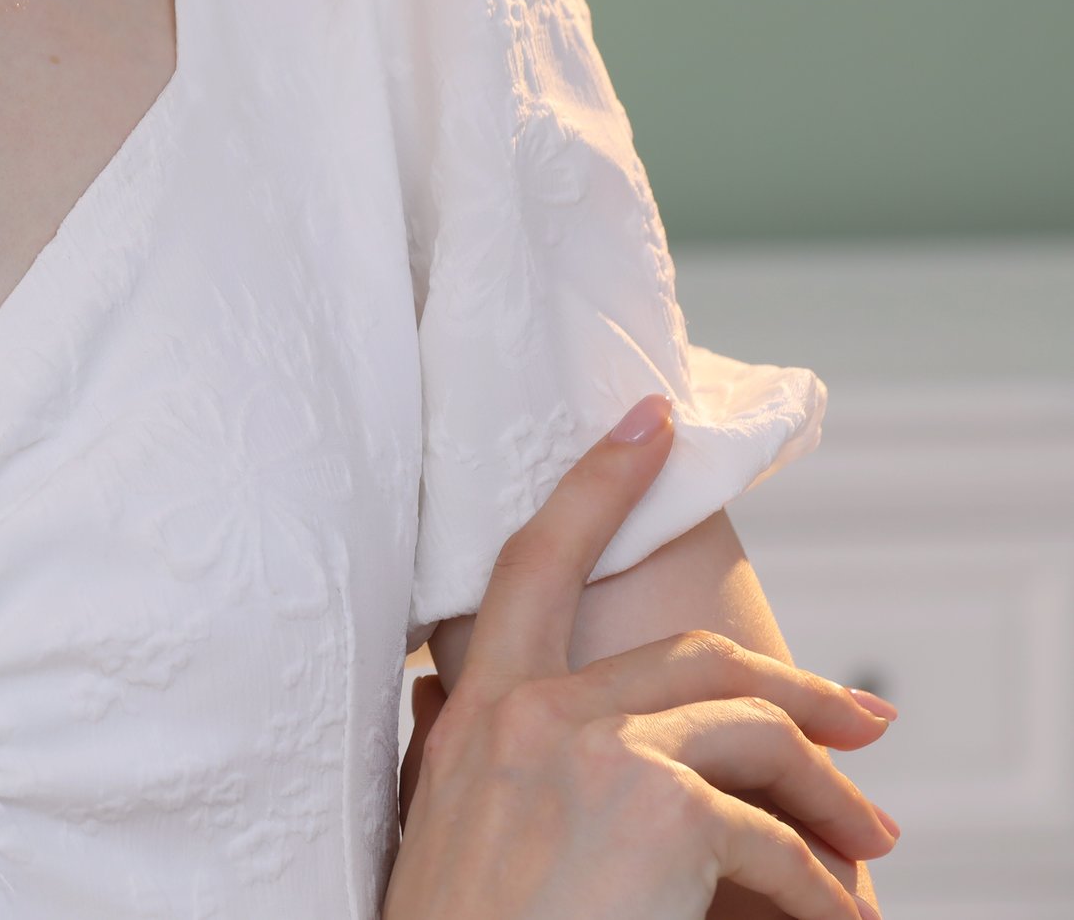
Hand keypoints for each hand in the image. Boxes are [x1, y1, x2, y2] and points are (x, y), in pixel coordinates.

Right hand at [380, 392, 899, 919]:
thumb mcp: (427, 824)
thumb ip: (440, 745)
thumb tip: (440, 694)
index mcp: (473, 716)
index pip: (534, 565)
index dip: (595, 483)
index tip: (651, 425)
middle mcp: (529, 715)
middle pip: (692, 658)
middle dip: (795, 689)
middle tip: (863, 718)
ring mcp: (596, 754)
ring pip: (752, 730)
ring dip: (830, 790)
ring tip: (870, 839)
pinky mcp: (661, 813)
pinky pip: (776, 841)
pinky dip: (820, 890)